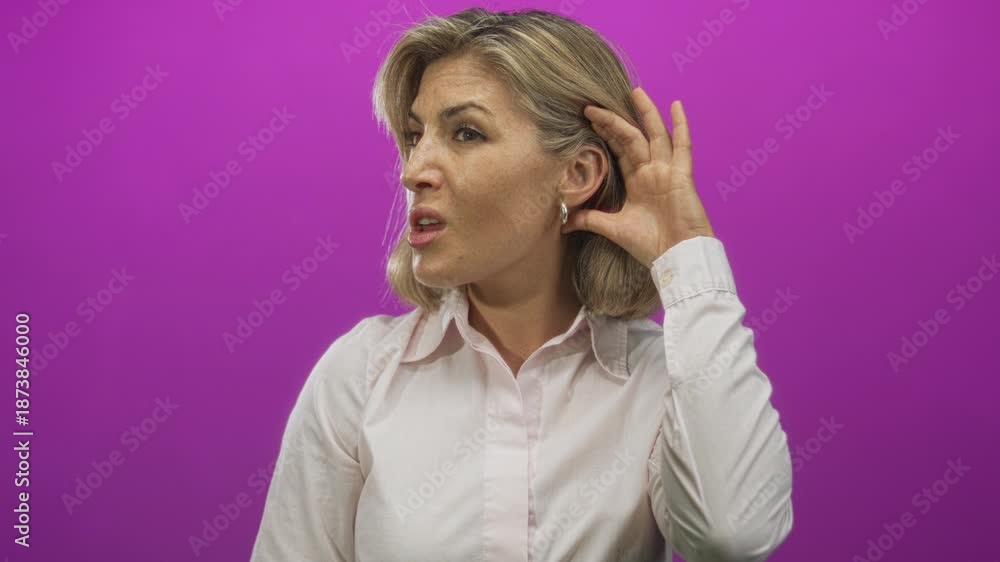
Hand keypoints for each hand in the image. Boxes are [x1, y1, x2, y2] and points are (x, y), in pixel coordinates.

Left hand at [561, 87, 714, 268]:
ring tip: (634, 91)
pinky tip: (676, 106)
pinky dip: (681, 126)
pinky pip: (682, 147)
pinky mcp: (682, 176)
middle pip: (632, 138)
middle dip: (614, 121)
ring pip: (655, 135)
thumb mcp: (611, 228)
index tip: (588, 119)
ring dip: (645, 113)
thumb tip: (563, 222)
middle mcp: (652, 172)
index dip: (606, 134)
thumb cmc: (649, 245)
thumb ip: (590, 219)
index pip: (619, 150)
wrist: (676, 257)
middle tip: (593, 105)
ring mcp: (668, 172)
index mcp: (638, 182)